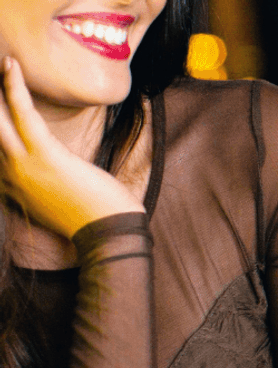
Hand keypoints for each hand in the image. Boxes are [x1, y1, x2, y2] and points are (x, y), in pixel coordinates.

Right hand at [0, 57, 143, 238]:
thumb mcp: (60, 201)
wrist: (109, 233)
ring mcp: (24, 166)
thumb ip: (47, 182)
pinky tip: (10, 67)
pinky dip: (14, 88)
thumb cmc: (94, 216)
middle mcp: (10, 177)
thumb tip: (55, 167)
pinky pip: (22, 114)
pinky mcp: (45, 154)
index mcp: (14, 188)